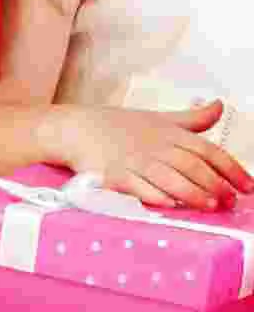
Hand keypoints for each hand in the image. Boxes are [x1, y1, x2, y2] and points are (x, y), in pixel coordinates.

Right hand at [63, 101, 253, 208]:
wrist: (75, 128)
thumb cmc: (116, 125)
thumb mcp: (157, 118)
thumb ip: (191, 118)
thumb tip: (219, 106)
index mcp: (168, 133)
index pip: (208, 150)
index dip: (232, 168)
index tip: (249, 186)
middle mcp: (154, 146)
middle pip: (191, 165)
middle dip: (214, 184)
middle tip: (230, 201)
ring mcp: (133, 160)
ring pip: (169, 177)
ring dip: (191, 192)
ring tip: (209, 206)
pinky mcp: (113, 174)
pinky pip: (137, 186)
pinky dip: (155, 195)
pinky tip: (169, 204)